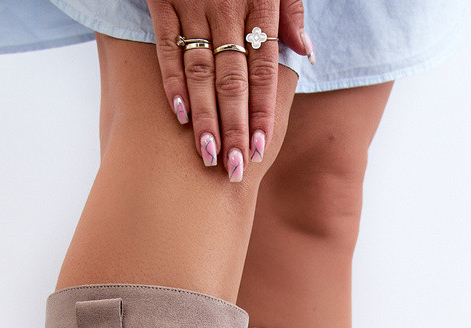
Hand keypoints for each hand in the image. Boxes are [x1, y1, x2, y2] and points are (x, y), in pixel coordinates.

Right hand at [148, 1, 311, 178]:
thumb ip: (289, 9)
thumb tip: (304, 52)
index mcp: (258, 2)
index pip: (263, 69)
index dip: (263, 110)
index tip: (264, 148)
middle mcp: (227, 7)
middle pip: (233, 79)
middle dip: (236, 127)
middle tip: (237, 168)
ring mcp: (192, 3)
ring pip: (201, 69)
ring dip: (205, 116)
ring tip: (209, 156)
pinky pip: (166, 46)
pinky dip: (172, 80)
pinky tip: (179, 115)